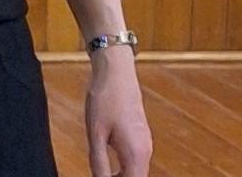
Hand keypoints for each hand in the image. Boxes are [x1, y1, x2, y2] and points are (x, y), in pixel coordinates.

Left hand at [84, 47, 150, 175]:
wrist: (116, 74)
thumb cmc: (105, 100)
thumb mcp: (95, 134)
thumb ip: (98, 162)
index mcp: (136, 153)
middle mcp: (145, 150)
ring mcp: (144, 142)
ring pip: (136, 171)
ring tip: (101, 174)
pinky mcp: (140, 136)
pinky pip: (135, 160)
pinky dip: (124, 168)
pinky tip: (107, 166)